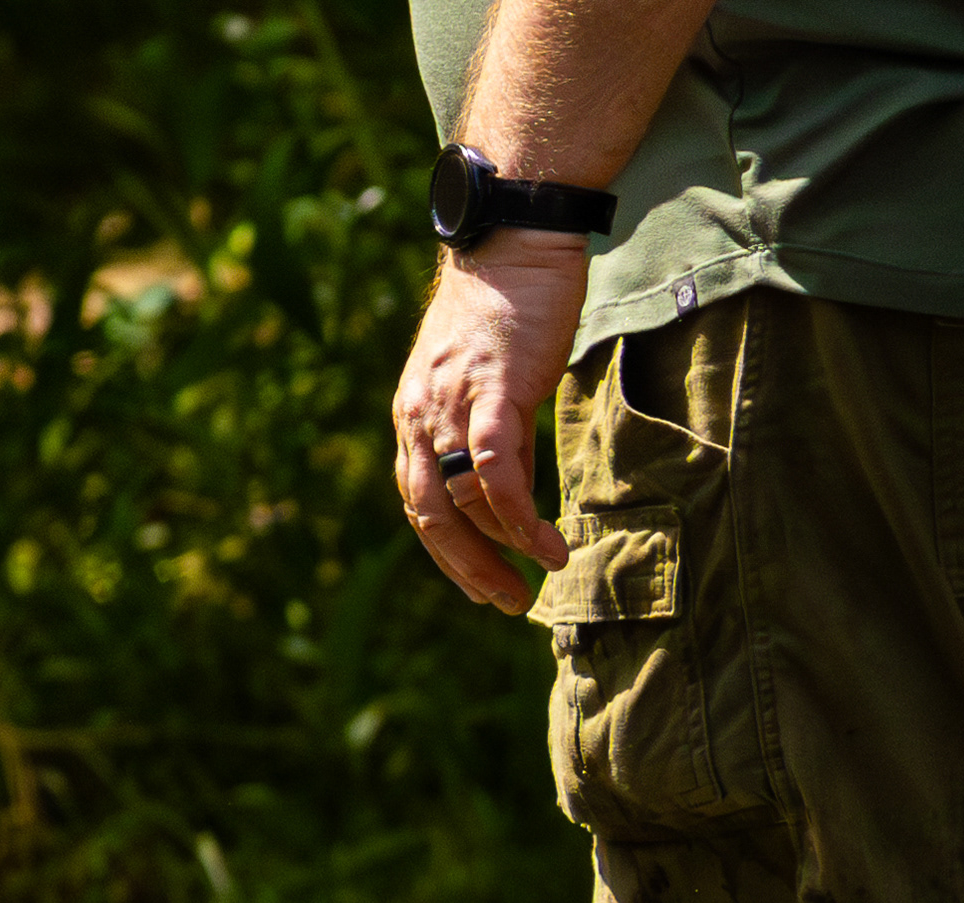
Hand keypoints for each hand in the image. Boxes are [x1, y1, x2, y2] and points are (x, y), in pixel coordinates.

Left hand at [392, 232, 588, 612]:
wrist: (514, 239)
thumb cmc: (510, 305)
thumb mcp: (487, 378)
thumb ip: (487, 430)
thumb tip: (505, 487)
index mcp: (413, 411)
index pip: (417, 499)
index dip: (447, 552)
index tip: (481, 584)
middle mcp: (419, 413)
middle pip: (428, 515)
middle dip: (465, 568)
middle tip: (503, 602)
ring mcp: (451, 405)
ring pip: (460, 503)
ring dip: (497, 553)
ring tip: (535, 579)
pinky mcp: (492, 394)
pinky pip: (496, 475)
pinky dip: (520, 520)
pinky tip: (550, 547)